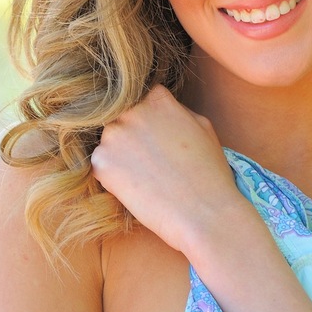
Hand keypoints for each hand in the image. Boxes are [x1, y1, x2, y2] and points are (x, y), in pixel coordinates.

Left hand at [91, 85, 247, 253]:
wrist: (203, 212)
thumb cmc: (210, 172)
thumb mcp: (203, 127)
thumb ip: (176, 111)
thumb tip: (158, 110)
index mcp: (157, 99)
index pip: (143, 98)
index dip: (150, 118)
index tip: (158, 135)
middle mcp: (131, 111)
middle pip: (122, 118)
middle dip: (133, 135)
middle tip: (152, 160)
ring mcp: (112, 136)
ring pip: (111, 142)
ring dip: (122, 155)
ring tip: (147, 176)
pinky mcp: (101, 163)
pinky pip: (102, 165)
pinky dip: (115, 176)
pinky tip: (137, 187)